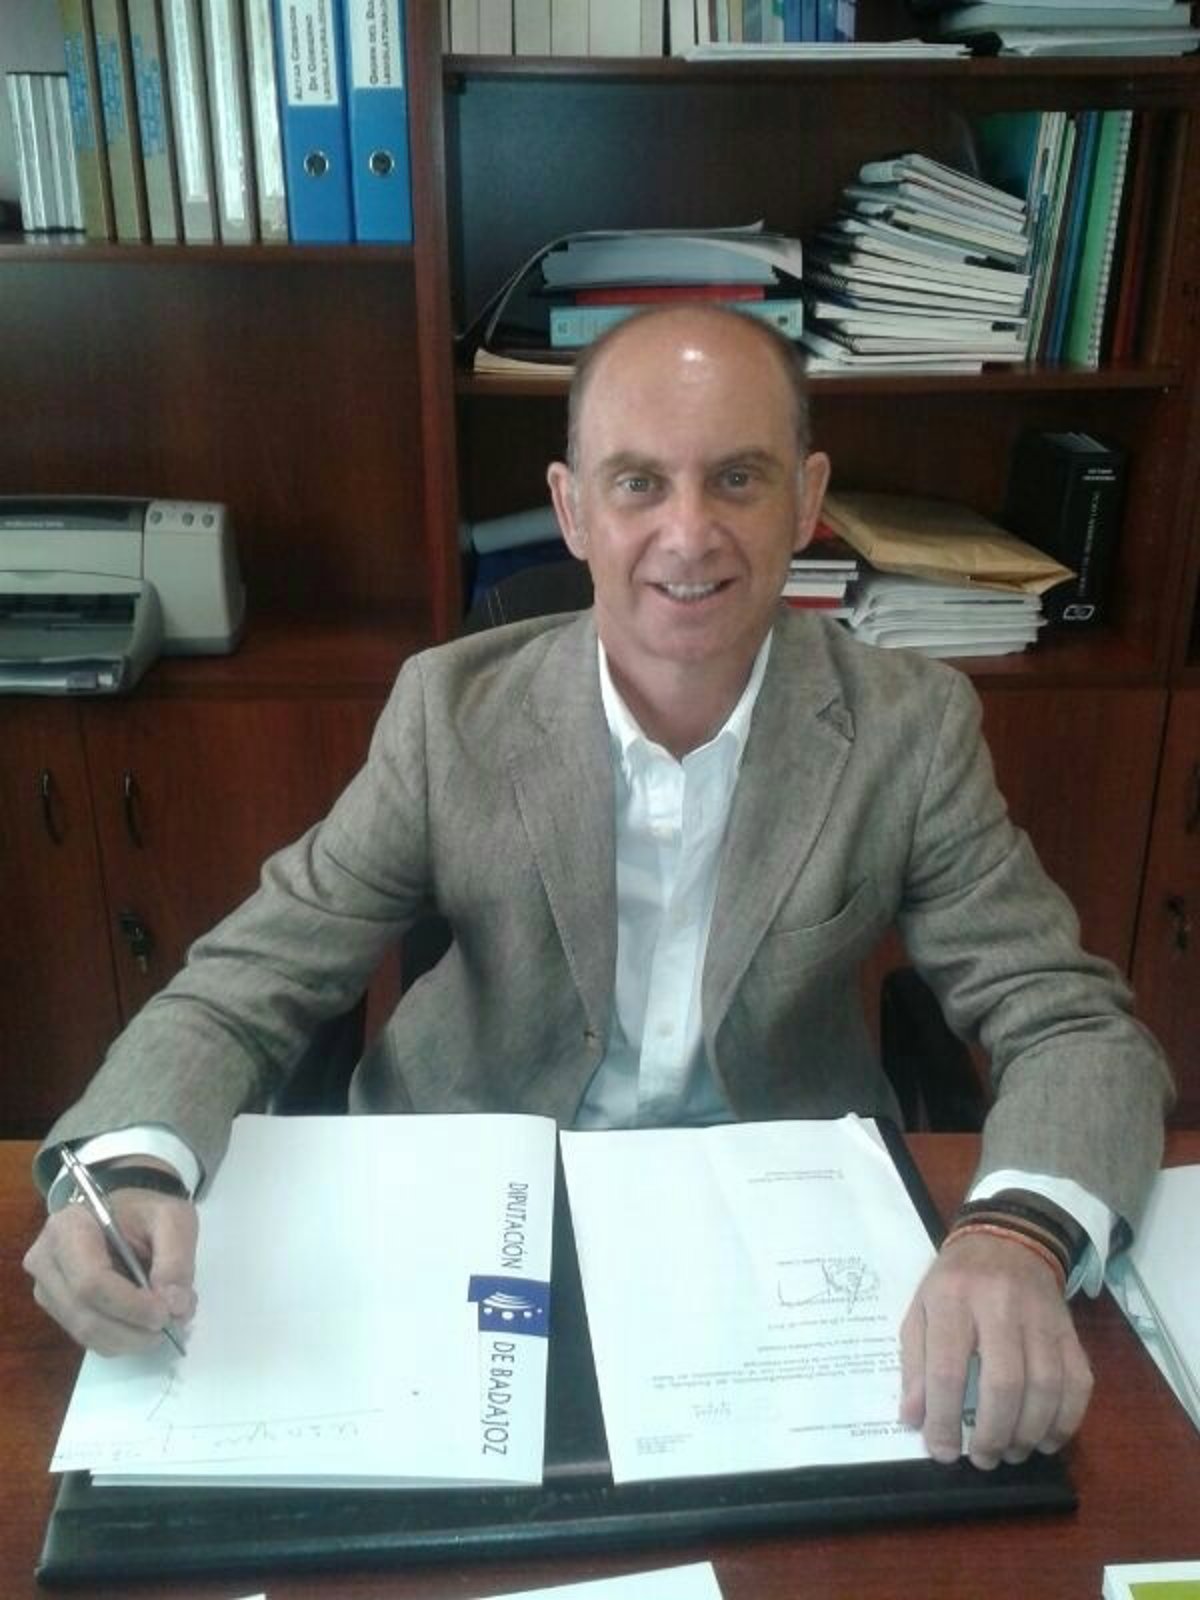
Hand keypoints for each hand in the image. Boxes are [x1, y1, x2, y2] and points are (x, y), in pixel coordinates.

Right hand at [24, 1185, 197, 1356]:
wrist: (127, 1213)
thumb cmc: (146, 1212)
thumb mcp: (174, 1219)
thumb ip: (177, 1259)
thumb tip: (174, 1305)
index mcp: (69, 1227)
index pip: (91, 1281)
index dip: (130, 1306)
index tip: (166, 1314)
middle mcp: (47, 1260)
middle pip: (85, 1315)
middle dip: (133, 1329)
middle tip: (173, 1324)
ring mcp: (47, 1288)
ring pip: (85, 1333)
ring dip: (130, 1339)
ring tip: (165, 1322)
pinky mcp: (57, 1308)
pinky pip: (87, 1338)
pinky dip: (121, 1340)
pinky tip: (143, 1325)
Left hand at [898, 1231, 1092, 1469]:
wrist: (1008, 1239)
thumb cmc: (956, 1280)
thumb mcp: (921, 1308)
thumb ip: (915, 1362)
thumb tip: (913, 1418)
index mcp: (953, 1298)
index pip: (948, 1368)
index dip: (944, 1419)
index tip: (942, 1451)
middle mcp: (1000, 1305)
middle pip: (1003, 1382)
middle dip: (993, 1433)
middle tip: (983, 1458)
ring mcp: (1041, 1317)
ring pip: (1045, 1387)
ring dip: (1029, 1433)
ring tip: (1011, 1452)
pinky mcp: (1071, 1331)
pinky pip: (1078, 1383)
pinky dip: (1066, 1420)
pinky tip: (1046, 1439)